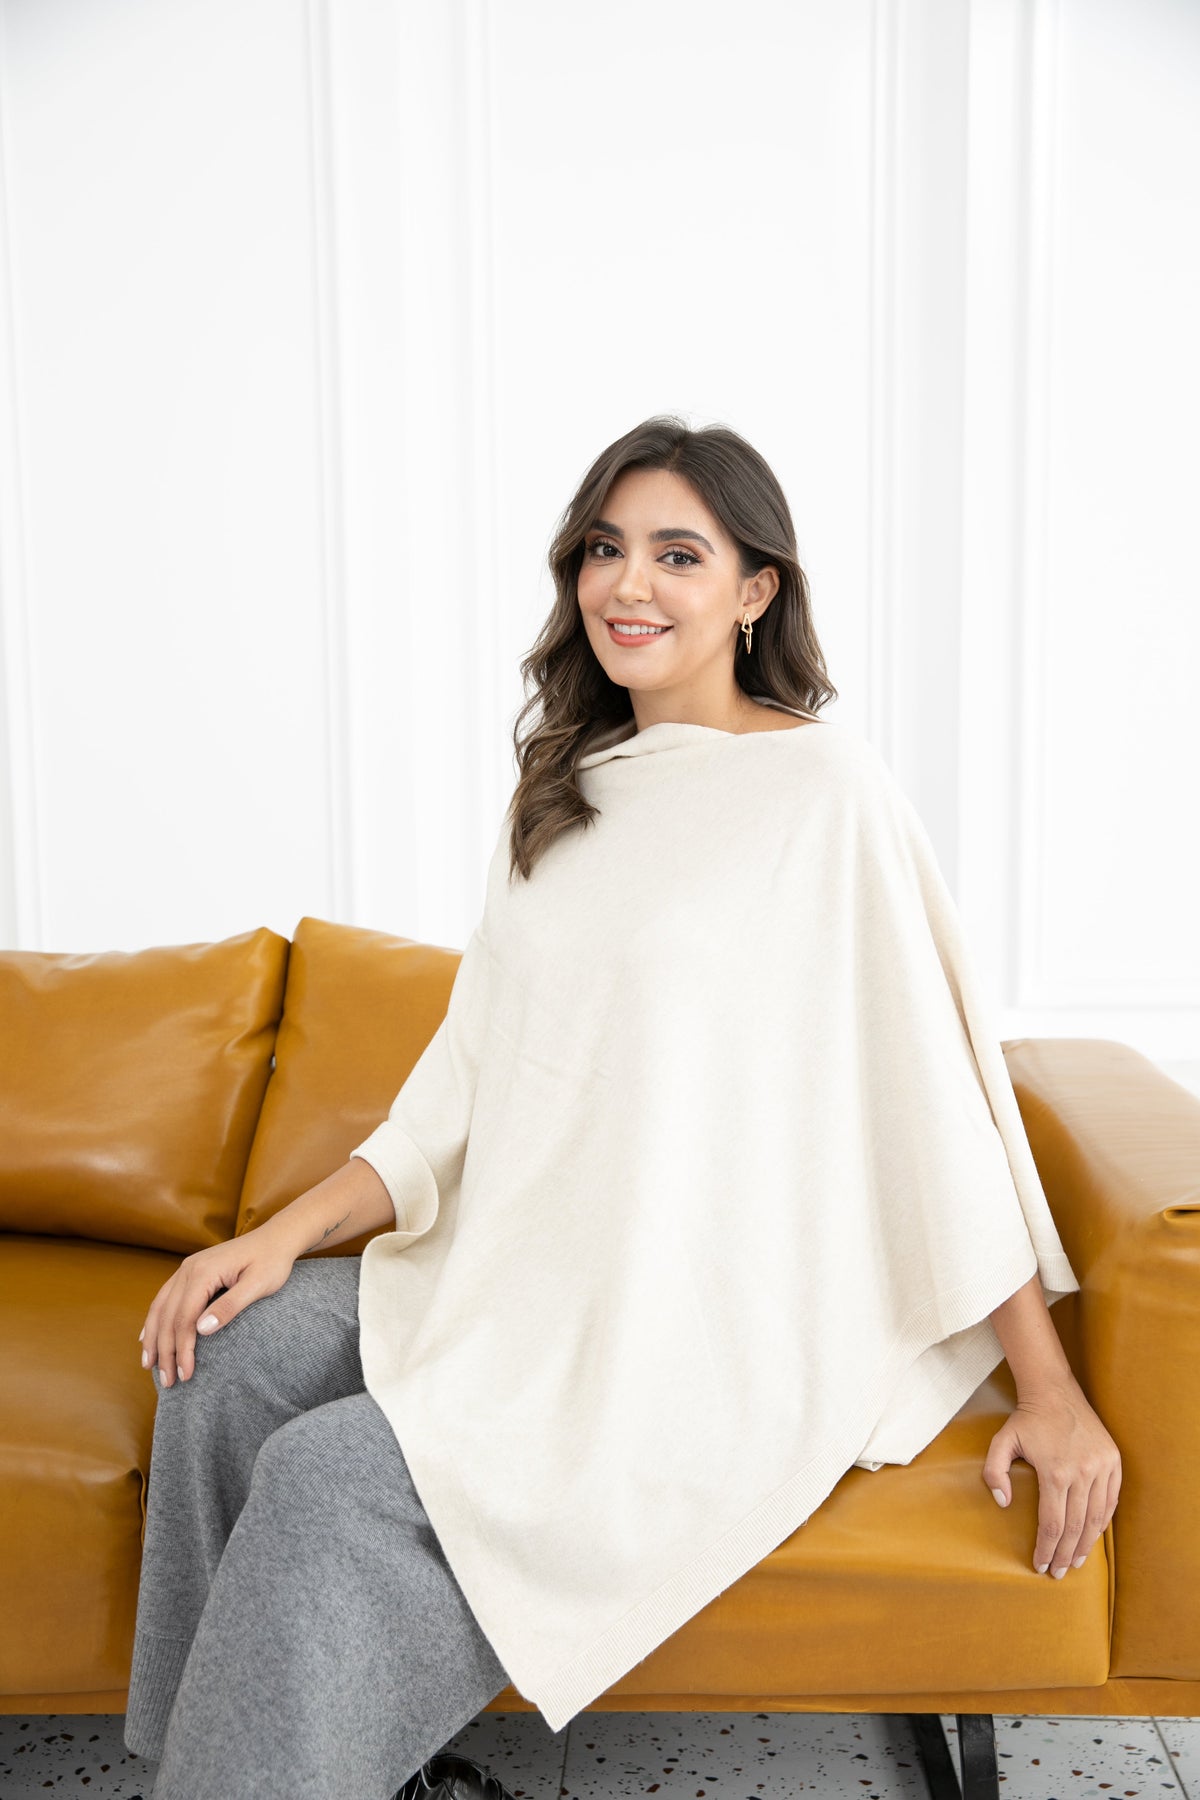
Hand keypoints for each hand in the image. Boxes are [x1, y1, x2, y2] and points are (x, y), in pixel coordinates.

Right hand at [138, 1228, 298, 1388]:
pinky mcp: (190, 1271)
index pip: (184, 1318)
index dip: (182, 1349)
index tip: (185, 1375)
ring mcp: (187, 1268)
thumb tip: (200, 1330)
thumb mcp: (258, 1285)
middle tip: (168, 1382)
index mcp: (204, 1272)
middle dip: (165, 1351)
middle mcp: (189, 1268)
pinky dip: (155, 1319)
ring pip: (160, 1307)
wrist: (276, 1238)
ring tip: (149, 1365)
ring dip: (153, 1338)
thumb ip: (230, 1306)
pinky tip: (148, 1336)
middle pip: (168, 1316)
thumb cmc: (272, 1261)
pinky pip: (165, 1298)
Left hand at [982, 1376, 1121, 1576]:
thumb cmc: (1026, 1419)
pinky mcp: (1113, 1462)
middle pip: (1075, 1527)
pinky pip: (1111, 1501)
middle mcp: (1082, 1472)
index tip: (1039, 1564)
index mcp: (1055, 1471)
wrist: (1055, 1391)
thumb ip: (995, 1472)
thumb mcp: (1001, 1441)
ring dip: (1086, 1545)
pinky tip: (1092, 1537)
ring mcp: (1102, 1467)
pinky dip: (1102, 1522)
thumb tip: (1003, 1503)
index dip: (1046, 1548)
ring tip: (1075, 1562)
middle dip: (1065, 1554)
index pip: (1052, 1523)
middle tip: (1057, 1572)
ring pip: (1096, 1518)